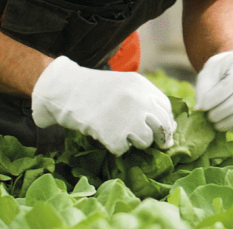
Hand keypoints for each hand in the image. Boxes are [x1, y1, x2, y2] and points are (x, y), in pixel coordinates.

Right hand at [31, 56, 175, 155]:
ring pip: (146, 141)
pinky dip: (116, 147)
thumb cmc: (93, 88)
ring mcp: (128, 118)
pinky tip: (106, 136)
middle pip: (162, 126)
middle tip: (158, 145)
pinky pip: (124, 150)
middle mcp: (140, 101)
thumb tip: (164, 122)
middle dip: (161, 139)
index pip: (165, 108)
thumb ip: (143, 97)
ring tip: (123, 135)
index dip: (166, 121)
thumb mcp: (124, 83)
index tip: (163, 130)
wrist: (66, 89)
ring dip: (137, 142)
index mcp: (142, 86)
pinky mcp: (114, 135)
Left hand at [194, 51, 232, 132]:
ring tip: (217, 124)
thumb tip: (200, 108)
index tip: (203, 106)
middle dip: (226, 109)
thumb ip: (203, 89)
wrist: (232, 72)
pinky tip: (231, 126)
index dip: (218, 96)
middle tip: (210, 118)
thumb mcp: (207, 75)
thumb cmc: (218, 74)